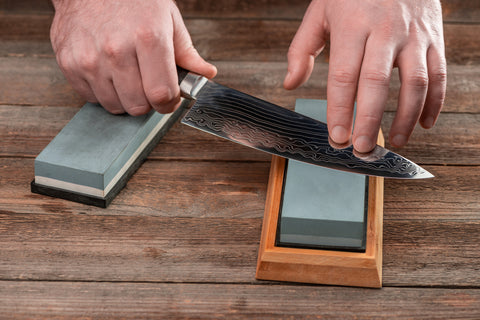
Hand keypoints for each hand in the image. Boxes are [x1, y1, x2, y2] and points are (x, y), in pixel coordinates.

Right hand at [50, 0, 215, 114]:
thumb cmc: (132, 1)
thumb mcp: (168, 19)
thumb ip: (187, 53)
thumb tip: (206, 74)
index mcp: (148, 38)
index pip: (162, 94)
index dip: (169, 102)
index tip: (169, 98)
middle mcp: (117, 51)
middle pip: (138, 106)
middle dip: (148, 102)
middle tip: (148, 85)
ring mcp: (90, 59)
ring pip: (115, 106)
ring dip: (125, 98)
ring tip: (127, 75)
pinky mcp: (69, 64)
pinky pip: (92, 98)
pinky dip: (103, 92)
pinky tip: (108, 71)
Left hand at [284, 0, 446, 151]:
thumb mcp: (320, 12)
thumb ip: (302, 49)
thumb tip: (290, 84)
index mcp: (353, 27)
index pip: (344, 77)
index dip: (340, 110)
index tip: (336, 137)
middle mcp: (385, 31)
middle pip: (377, 84)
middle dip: (369, 121)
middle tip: (361, 149)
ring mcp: (414, 35)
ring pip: (415, 83)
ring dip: (405, 118)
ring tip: (394, 143)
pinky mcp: (434, 37)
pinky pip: (438, 74)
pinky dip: (434, 102)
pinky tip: (423, 124)